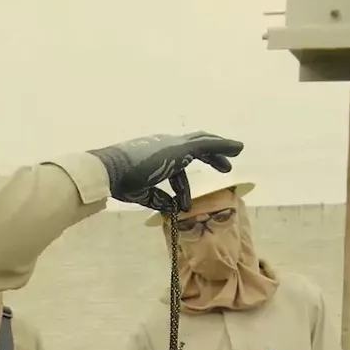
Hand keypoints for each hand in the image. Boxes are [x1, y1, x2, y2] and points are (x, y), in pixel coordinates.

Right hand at [88, 131, 243, 213]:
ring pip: (203, 143)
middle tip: (224, 166)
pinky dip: (223, 145)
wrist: (112, 170)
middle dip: (209, 156)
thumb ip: (157, 198)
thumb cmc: (121, 181)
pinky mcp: (180, 148)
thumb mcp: (142, 193)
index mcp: (156, 155)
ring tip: (234, 159)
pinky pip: (207, 144)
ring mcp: (173, 145)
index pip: (175, 164)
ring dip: (219, 152)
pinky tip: (237, 148)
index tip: (185, 195)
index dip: (184, 178)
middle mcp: (166, 145)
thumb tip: (169, 207)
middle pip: (194, 147)